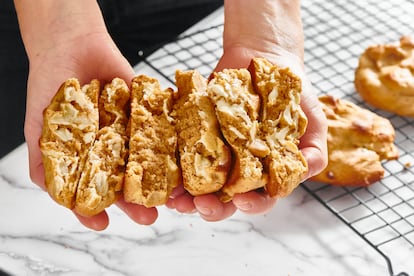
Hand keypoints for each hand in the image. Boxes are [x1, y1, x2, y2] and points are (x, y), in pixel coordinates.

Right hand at [24, 30, 157, 229]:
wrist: (71, 44)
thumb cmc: (49, 85)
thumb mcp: (39, 128)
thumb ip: (43, 163)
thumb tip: (52, 196)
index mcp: (85, 156)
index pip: (92, 191)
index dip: (95, 210)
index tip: (101, 225)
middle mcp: (110, 148)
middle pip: (125, 182)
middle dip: (136, 202)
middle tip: (148, 218)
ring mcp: (130, 131)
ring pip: (147, 162)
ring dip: (159, 181)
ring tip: (170, 197)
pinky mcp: (147, 112)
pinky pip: (162, 130)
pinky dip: (172, 144)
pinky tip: (180, 160)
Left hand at [167, 0, 327, 220]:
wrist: (264, 56)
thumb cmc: (291, 93)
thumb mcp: (312, 119)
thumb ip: (314, 149)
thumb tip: (310, 169)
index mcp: (266, 171)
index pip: (259, 199)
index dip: (252, 205)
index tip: (242, 199)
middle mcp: (239, 167)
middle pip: (225, 200)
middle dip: (212, 208)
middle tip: (202, 205)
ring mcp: (216, 152)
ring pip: (199, 184)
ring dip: (186, 197)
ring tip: (176, 199)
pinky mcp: (197, 134)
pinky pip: (182, 155)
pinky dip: (172, 168)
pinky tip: (167, 174)